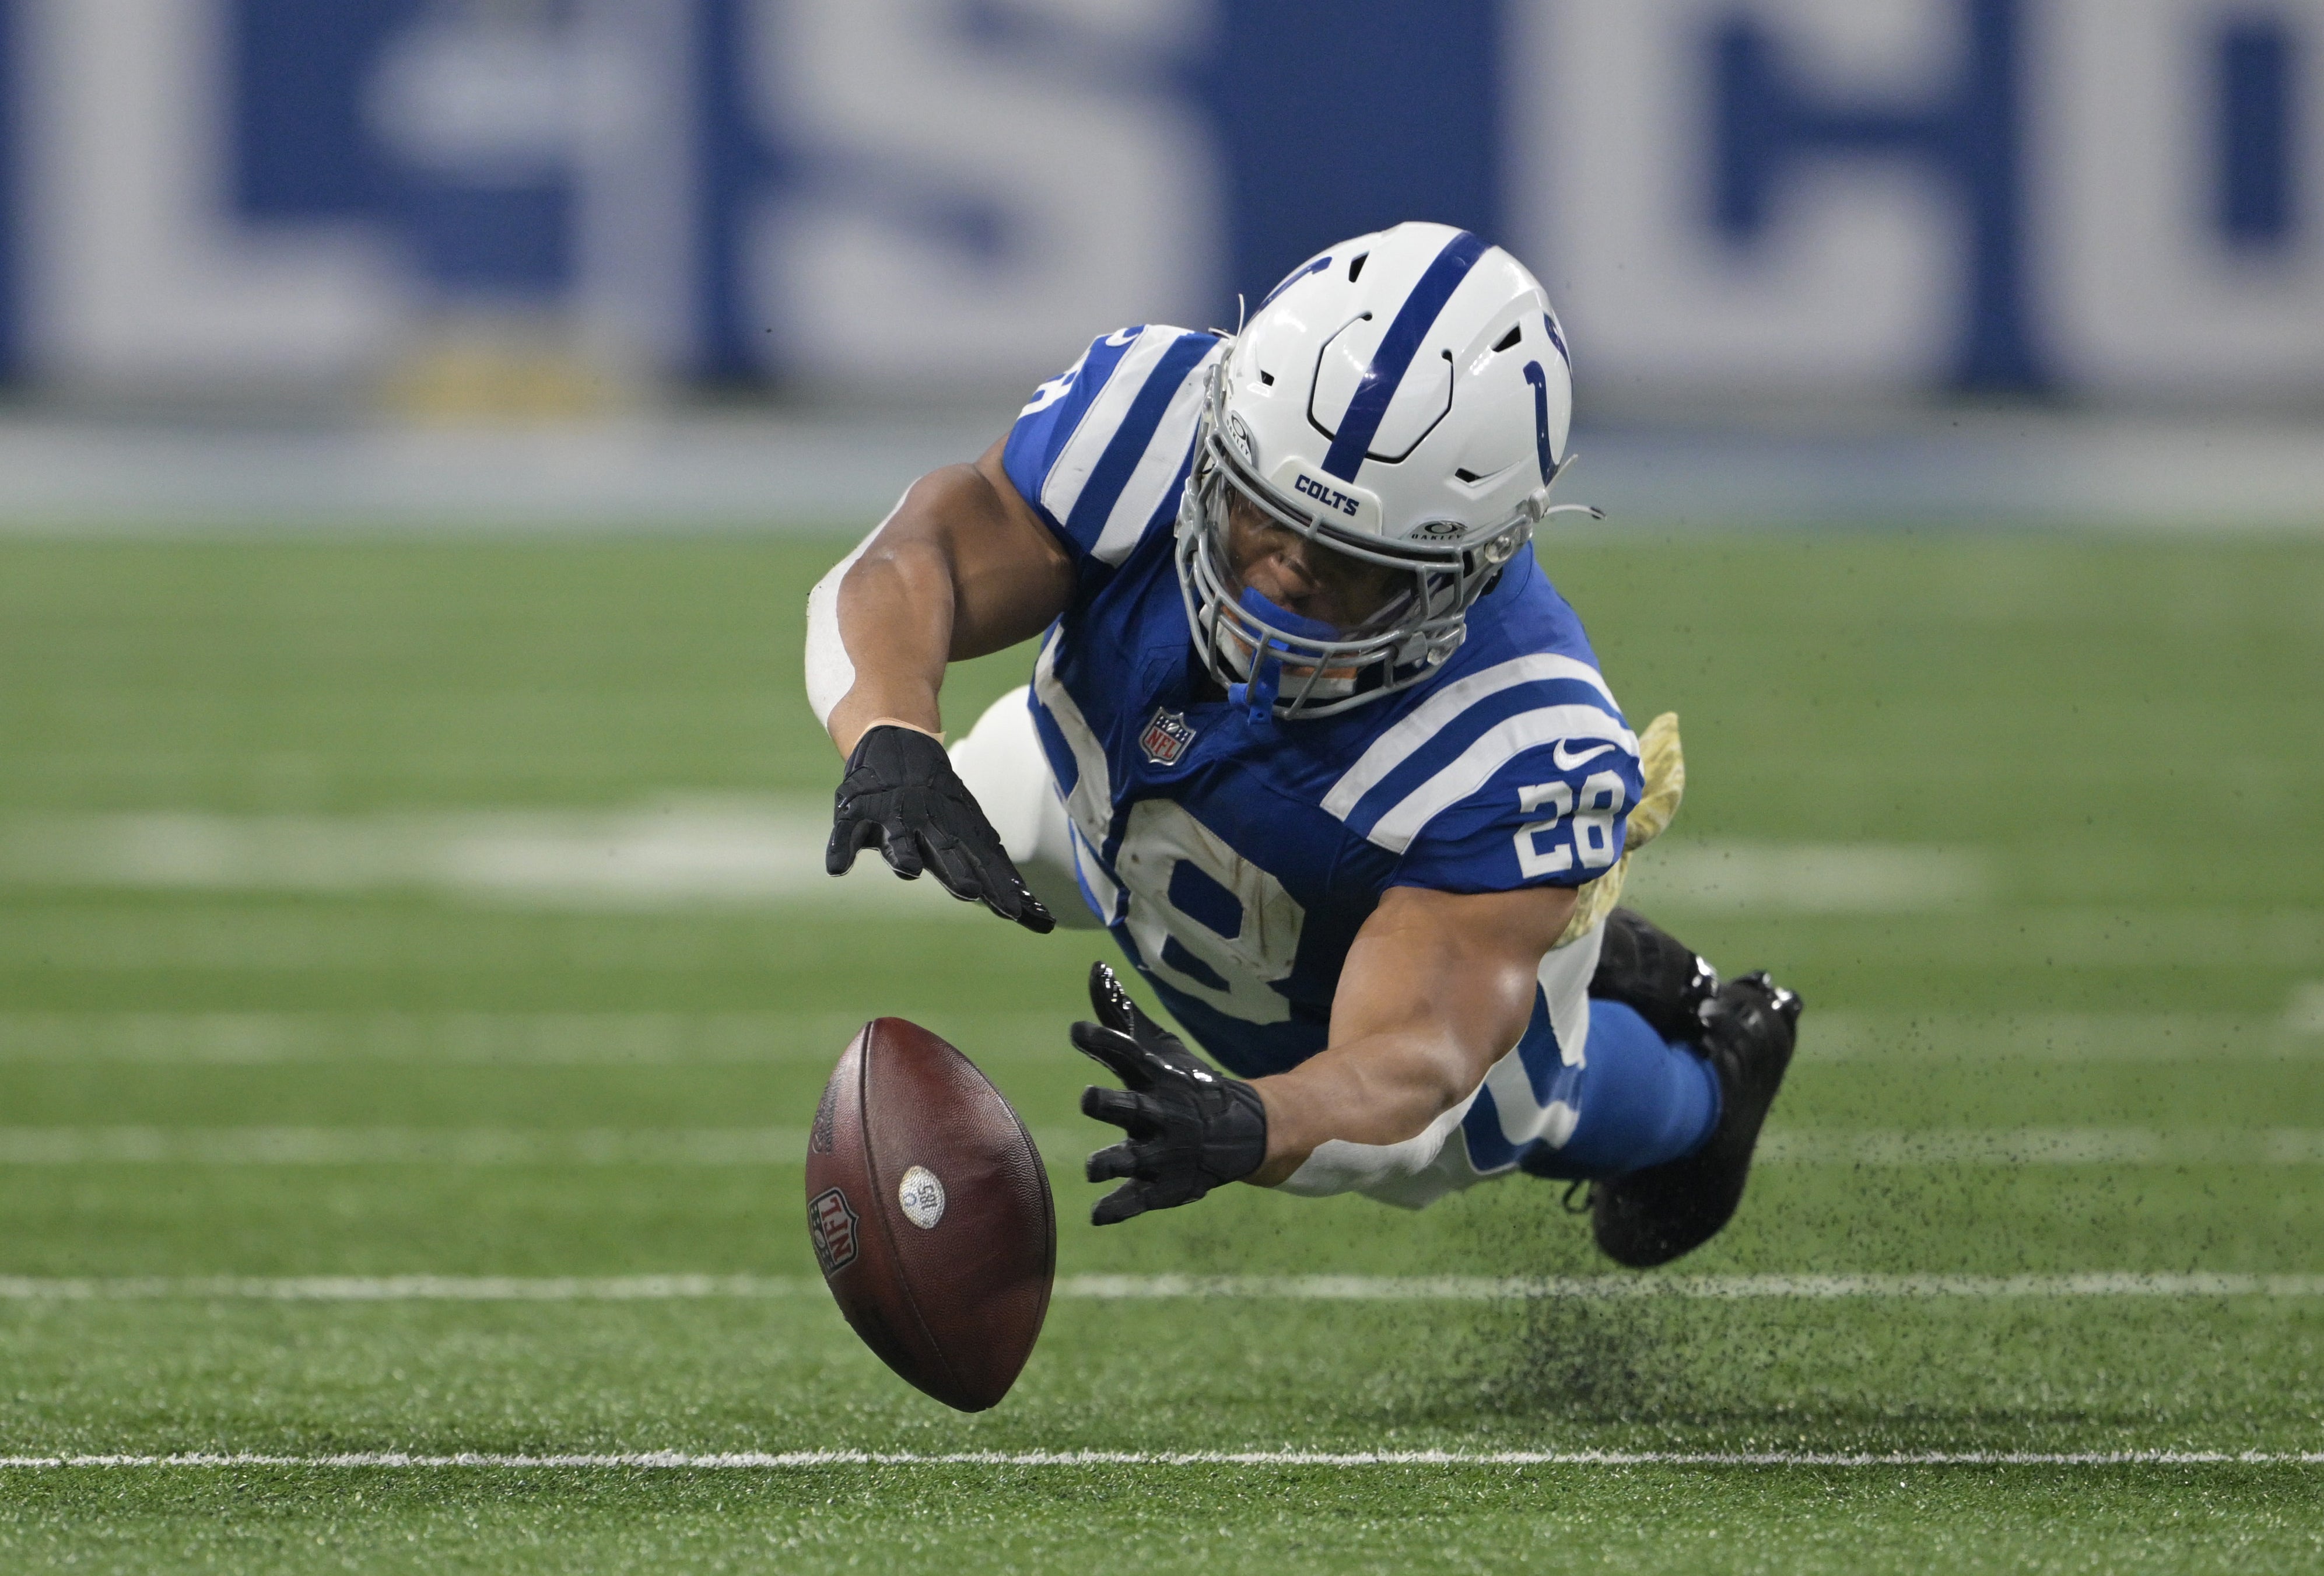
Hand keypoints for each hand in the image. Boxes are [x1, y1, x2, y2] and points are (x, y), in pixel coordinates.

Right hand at [827, 724, 1054, 932]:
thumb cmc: (938, 804)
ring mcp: (893, 816)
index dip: (998, 889)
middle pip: (946, 851)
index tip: (1017, 915)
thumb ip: (998, 874)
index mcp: (957, 833)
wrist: (897, 740)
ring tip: (909, 871)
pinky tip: (838, 868)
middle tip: (972, 893)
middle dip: (958, 871)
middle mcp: (928, 824)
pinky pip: (848, 833)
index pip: (983, 865)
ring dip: (904, 854)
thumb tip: (1046, 918)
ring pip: (900, 838)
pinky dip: (842, 849)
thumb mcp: (971, 832)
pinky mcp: (858, 811)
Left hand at [1074, 962, 1266, 1223]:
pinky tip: (1097, 1214)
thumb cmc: (1185, 1082)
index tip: (1077, 1031)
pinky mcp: (1164, 1187)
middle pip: (1128, 1108)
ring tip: (1094, 1165)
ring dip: (1110, 1161)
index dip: (1101, 1041)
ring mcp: (1161, 1154)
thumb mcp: (1157, 1047)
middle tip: (1090, 1098)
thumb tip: (1096, 969)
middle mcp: (1158, 1114)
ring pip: (1131, 1159)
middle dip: (1108, 1103)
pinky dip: (1118, 1208)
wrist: (1240, 1132)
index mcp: (1155, 1077)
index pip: (1126, 1054)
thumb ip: (1119, 1014)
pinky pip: (1138, 1201)